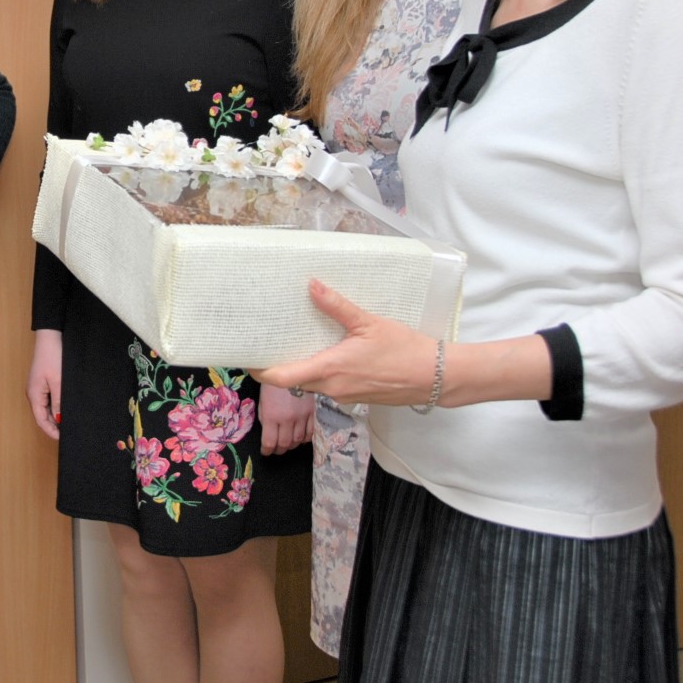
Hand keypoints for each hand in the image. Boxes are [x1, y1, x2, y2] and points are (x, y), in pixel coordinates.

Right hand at [27, 330, 61, 439]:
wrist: (50, 337)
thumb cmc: (52, 356)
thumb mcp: (58, 381)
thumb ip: (58, 401)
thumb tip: (59, 419)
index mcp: (34, 395)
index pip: (41, 420)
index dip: (51, 431)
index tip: (63, 439)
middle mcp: (34, 393)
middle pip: (42, 416)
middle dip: (54, 425)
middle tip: (69, 432)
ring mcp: (38, 388)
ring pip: (46, 408)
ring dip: (56, 416)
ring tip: (70, 422)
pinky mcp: (43, 382)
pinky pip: (48, 400)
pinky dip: (56, 406)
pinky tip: (66, 408)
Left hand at [253, 279, 438, 406]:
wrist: (436, 377)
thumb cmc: (405, 349)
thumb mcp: (369, 322)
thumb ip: (337, 306)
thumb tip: (311, 285)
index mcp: (330, 370)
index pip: (281, 377)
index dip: (259, 369)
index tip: (246, 356)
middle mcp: (332, 388)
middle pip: (292, 381)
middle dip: (277, 365)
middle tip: (267, 341)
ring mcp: (344, 396)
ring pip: (312, 383)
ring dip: (301, 366)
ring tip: (294, 340)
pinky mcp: (357, 397)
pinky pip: (330, 385)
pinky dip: (322, 371)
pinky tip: (327, 351)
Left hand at [257, 380, 313, 453]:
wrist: (290, 366)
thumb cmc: (272, 382)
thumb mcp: (262, 400)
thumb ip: (265, 417)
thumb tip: (268, 431)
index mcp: (270, 416)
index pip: (269, 442)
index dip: (267, 451)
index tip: (265, 452)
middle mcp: (286, 419)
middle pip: (284, 444)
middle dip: (279, 450)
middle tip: (277, 450)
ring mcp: (301, 416)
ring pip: (298, 440)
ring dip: (292, 446)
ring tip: (288, 445)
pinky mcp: (312, 412)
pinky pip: (311, 432)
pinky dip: (306, 439)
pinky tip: (301, 438)